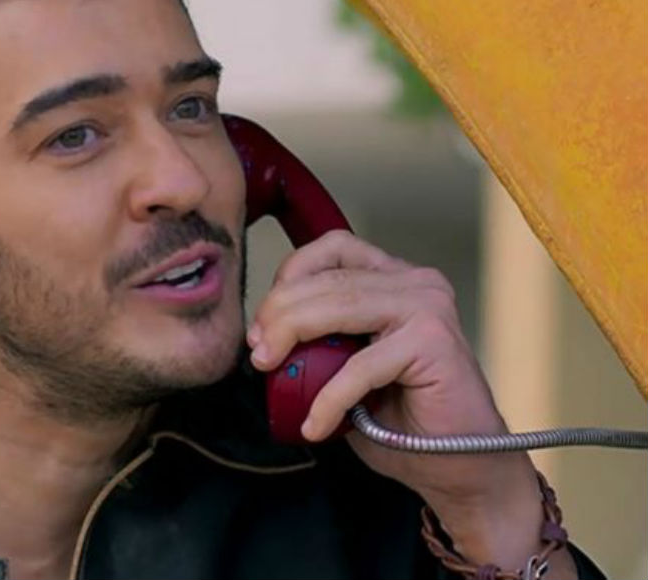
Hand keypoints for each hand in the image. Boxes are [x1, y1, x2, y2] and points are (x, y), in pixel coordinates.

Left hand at [246, 231, 574, 576]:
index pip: (333, 248)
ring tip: (269, 369)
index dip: (289, 276)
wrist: (458, 465)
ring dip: (291, 336)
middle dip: (278, 312)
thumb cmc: (399, 417)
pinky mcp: (434, 341)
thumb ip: (314, 340)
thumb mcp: (343, 366)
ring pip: (338, 306)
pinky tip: (315, 424)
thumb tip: (261, 336)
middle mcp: (416, 282)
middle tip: (257, 351)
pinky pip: (360, 364)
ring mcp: (428, 307)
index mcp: (395, 277)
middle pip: (327, 278)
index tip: (262, 322)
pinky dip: (328, 397)